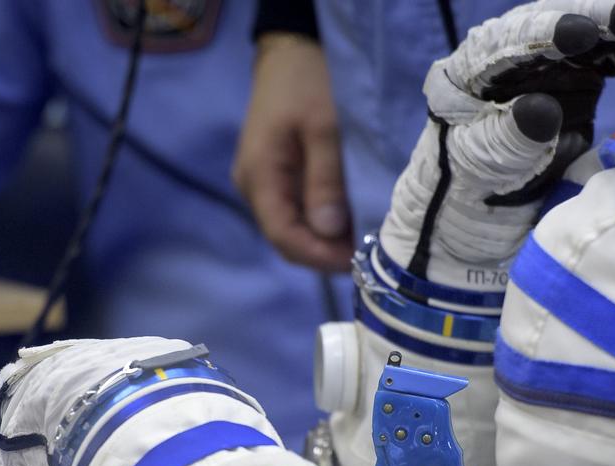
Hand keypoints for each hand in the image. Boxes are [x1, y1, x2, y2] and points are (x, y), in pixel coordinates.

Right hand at [233, 32, 351, 272]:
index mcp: (258, 176)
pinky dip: (318, 222)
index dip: (316, 254)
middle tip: (362, 255)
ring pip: (288, 227)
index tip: (353, 261)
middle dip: (321, 252)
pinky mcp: (272, 178)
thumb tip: (329, 231)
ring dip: (321, 239)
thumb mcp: (324, 127)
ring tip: (358, 240)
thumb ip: (325, 180)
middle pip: (284, 237)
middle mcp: (252, 187)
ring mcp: (259, 184)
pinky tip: (344, 220)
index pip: (282, 234)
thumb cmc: (307, 84)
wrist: (288, 54)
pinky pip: (292, 211)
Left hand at [381, 0, 614, 288]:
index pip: (509, 42)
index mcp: (469, 71)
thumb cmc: (465, 188)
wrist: (473, 215)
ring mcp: (545, 66)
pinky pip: (610, 56)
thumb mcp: (483, 166)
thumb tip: (541, 108)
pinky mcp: (575, 80)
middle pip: (555, 24)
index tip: (578, 35)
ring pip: (591, 36)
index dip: (546, 34)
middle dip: (600, 19)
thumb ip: (509, 137)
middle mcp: (508, 57)